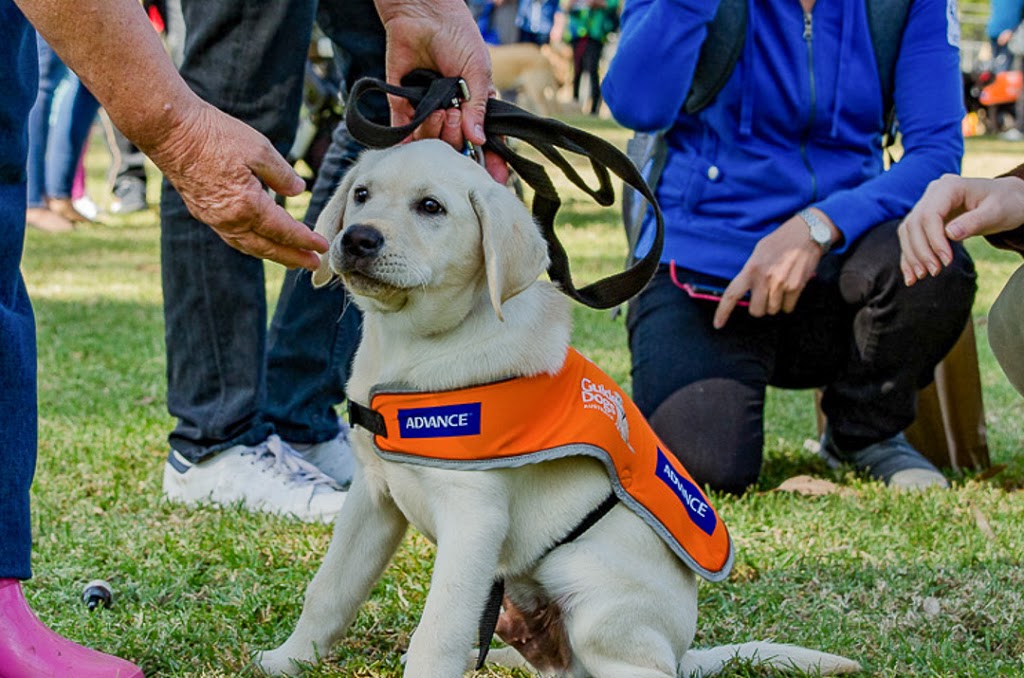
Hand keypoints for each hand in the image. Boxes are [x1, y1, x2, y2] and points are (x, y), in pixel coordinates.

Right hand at [145, 102, 326, 269]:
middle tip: (313, 264)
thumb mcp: (260, 149)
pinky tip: (259, 240)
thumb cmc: (214, 135)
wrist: (170, 130)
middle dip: (292, 257)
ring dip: (272, 254)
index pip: (283, 231)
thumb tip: (297, 191)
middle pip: (267, 247)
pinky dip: (251, 243)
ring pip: (248, 245)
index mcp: (247, 206)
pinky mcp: (203, 212)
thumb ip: (282, 175)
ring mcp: (213, 218)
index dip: (305, 240)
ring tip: (290, 258)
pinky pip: (233, 237)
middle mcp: (229, 220)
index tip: (322, 247)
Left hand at [375, 0, 507, 181]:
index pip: (486, 142)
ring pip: (433, 143)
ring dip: (437, 132)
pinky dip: (409, 141)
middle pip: (457, 146)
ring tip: (439, 109)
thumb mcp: (477, 71)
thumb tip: (478, 140)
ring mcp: (427, 112)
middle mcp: (452, 113)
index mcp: (475, 106)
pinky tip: (414, 139)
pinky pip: (405, 135)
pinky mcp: (403, 107)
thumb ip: (477, 107)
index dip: (491, 163)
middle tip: (456, 114)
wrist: (421, 14)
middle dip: (458, 138)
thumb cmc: (457, 36)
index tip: (497, 181)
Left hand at [713, 214, 829, 328]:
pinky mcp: (796, 287)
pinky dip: (788, 303)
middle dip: (760, 307)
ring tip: (780, 287)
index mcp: (750, 269)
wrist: (807, 233)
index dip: (723, 312)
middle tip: (765, 295)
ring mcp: (780, 285)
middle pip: (756, 311)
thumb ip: (750, 272)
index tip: (718, 325)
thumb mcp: (758, 252)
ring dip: (775, 304)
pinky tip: (790, 288)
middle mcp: (764, 279)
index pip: (732, 295)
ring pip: (773, 311)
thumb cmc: (780, 241)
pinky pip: (788, 308)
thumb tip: (746, 290)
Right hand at [898, 174, 1023, 285]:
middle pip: (914, 224)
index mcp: (949, 187)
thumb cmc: (1006, 203)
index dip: (934, 240)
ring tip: (921, 277)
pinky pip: (911, 238)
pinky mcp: (926, 220)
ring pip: (908, 232)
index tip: (947, 261)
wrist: (1007, 200)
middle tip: (935, 272)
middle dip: (921, 251)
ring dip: (912, 256)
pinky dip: (909, 257)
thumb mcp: (997, 212)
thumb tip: (950, 234)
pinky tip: (911, 276)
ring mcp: (927, 205)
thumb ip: (974, 221)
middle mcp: (932, 194)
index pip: (930, 215)